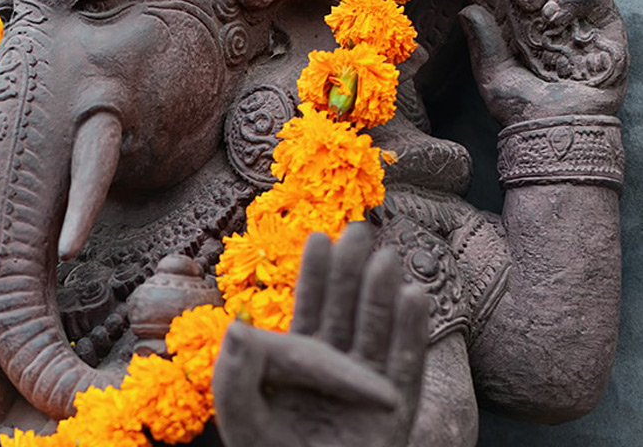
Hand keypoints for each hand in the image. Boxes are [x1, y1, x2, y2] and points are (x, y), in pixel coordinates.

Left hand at [212, 223, 428, 446]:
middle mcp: (334, 371)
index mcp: (297, 366)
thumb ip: (233, 374)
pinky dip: (410, 333)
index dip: (313, 276)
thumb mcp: (241, 417)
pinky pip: (405, 365)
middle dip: (350, 273)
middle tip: (359, 229)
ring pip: (376, 331)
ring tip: (385, 256)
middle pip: (345, 312)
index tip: (318, 237)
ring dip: (381, 294)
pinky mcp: (396, 412)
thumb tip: (240, 327)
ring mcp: (367, 390)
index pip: (308, 312)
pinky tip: (414, 296)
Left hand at [459, 0, 627, 124]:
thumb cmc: (521, 106)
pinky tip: (554, 13)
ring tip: (527, 1)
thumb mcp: (492, 72)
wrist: (551, 130)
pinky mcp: (606, 27)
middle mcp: (552, 12)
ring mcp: (580, 18)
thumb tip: (467, 10)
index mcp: (523, 16)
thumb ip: (483, 40)